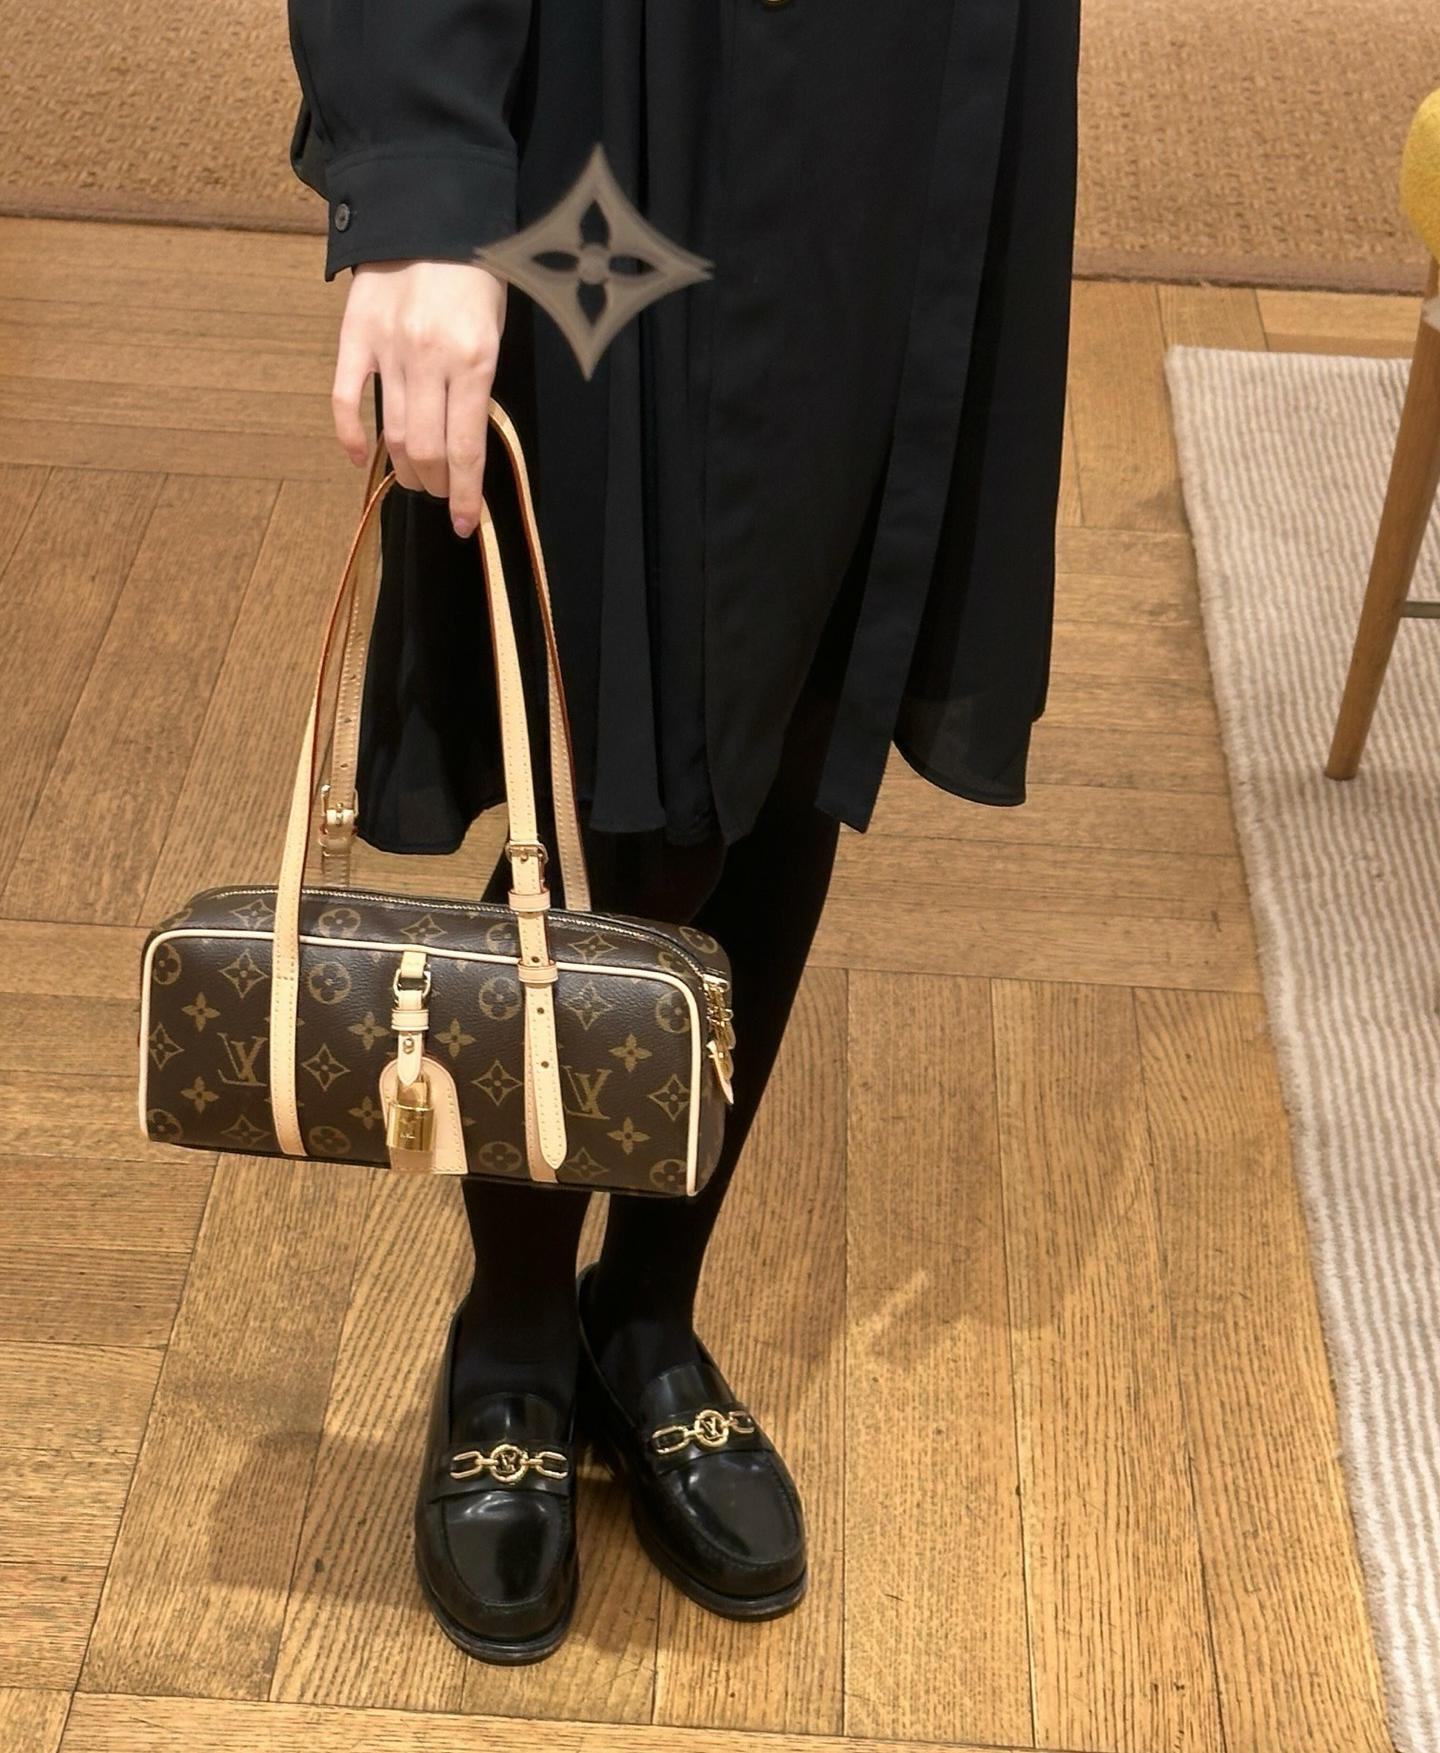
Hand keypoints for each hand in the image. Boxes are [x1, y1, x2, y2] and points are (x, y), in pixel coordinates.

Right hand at [330, 259, 507, 538]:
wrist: (429, 212)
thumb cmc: (475, 275)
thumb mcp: (495, 330)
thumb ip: (479, 384)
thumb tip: (464, 442)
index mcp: (474, 359)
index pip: (465, 448)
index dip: (463, 494)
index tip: (462, 522)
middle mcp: (429, 359)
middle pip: (426, 450)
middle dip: (434, 484)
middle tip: (439, 492)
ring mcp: (388, 348)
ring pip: (392, 433)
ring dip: (404, 467)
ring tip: (415, 478)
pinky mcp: (354, 335)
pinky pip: (345, 398)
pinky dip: (351, 436)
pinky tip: (361, 458)